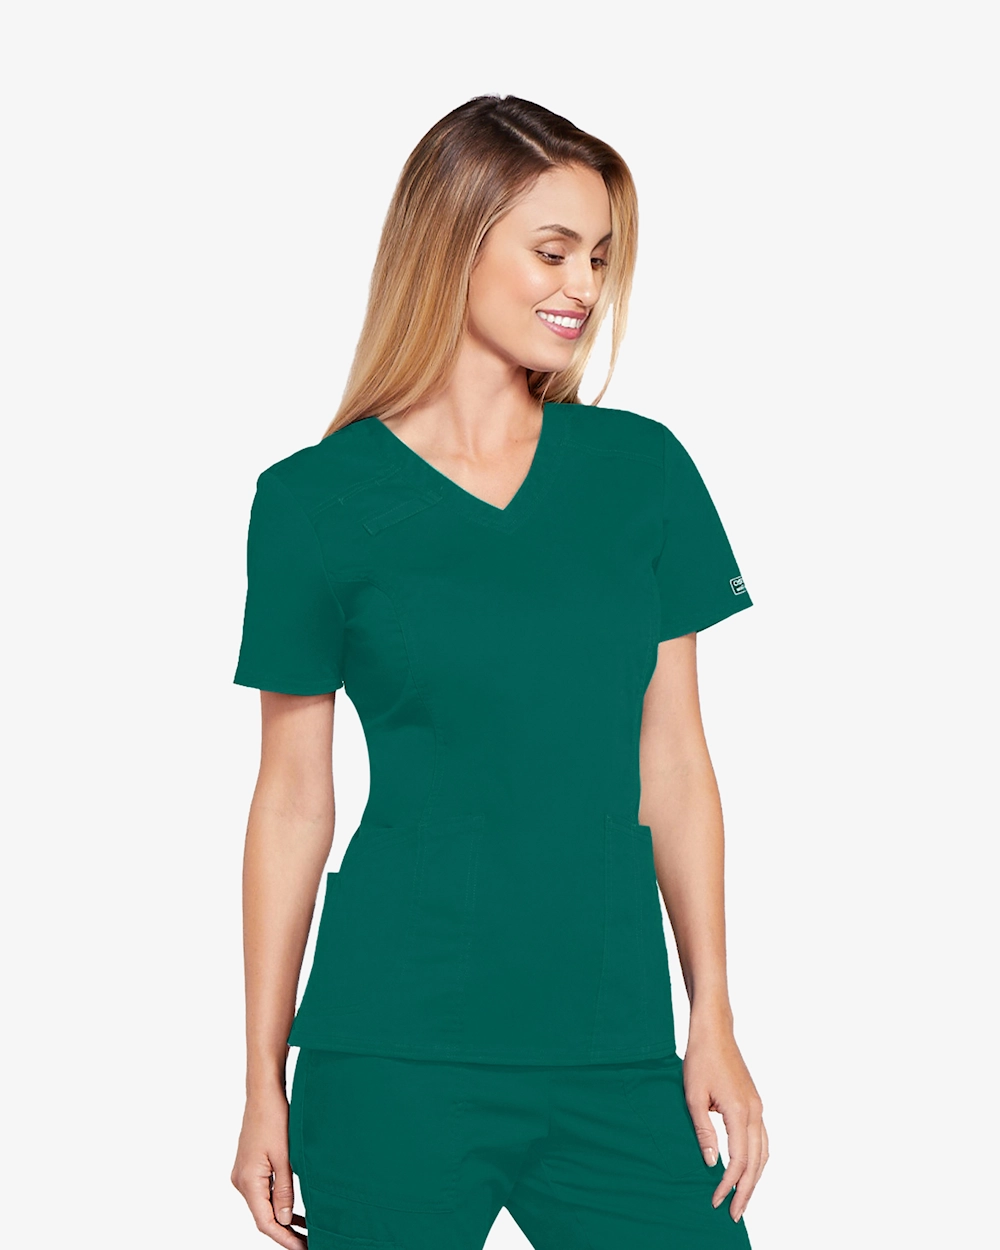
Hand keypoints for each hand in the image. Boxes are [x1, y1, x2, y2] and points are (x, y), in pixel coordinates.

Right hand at [231, 1085, 306, 1246]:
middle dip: (285, 1231)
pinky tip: (292, 1211)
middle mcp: (241, 1181)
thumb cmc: (274, 1118)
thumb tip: (284, 1220)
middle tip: (308, 1241)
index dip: (284, 1238)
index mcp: (248, 1181)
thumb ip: (284, 1190)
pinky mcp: (249, 1167)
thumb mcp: (285, 1157)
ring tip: (304, 1231)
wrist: (264, 1093)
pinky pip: (263, 1192)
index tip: (302, 1247)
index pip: (265, 1222)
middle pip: (262, 1216)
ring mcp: (243, 1174)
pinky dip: (277, 1202)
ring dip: (282, 1218)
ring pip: (263, 1205)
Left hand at [683, 1023, 767, 1222]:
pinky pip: (762, 1140)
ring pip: (763, 1153)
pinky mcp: (754, 1103)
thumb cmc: (700, 1059)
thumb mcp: (693, 1097)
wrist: (714, 1032)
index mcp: (740, 1112)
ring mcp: (757, 1107)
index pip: (739, 1161)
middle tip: (734, 1213)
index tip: (716, 1200)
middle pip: (756, 1162)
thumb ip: (703, 1131)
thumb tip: (711, 1163)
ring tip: (743, 1197)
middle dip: (746, 1190)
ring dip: (755, 1177)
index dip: (728, 1184)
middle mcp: (754, 1112)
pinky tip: (748, 1169)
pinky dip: (757, 1160)